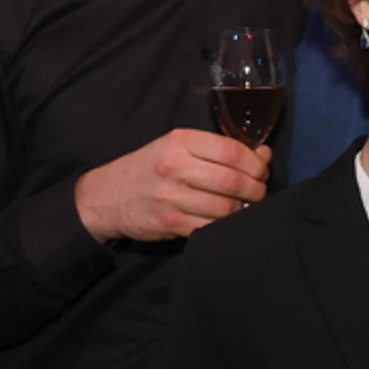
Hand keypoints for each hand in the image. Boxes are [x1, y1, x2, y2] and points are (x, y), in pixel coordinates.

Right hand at [74, 130, 267, 241]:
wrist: (106, 196)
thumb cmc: (148, 168)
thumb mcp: (176, 147)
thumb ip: (217, 149)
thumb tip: (262, 154)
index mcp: (180, 141)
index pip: (232, 150)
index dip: (256, 162)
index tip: (262, 169)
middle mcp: (175, 166)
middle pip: (233, 180)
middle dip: (256, 188)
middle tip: (259, 191)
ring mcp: (171, 197)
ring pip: (226, 207)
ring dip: (243, 209)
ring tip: (245, 206)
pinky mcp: (170, 223)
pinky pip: (210, 227)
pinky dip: (225, 226)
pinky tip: (227, 220)